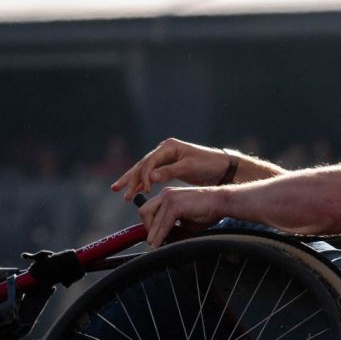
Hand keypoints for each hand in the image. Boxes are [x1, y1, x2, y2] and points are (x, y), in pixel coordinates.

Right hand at [111, 138, 233, 199]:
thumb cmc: (208, 165)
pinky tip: (136, 190)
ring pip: (144, 170)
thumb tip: (150, 177)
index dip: (143, 176)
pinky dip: (143, 182)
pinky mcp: (169, 166)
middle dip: (130, 178)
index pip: (149, 162)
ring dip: (133, 181)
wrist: (223, 167)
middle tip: (117, 189)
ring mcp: (166, 157)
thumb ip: (169, 172)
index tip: (144, 190)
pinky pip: (151, 174)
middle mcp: (165, 150)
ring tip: (121, 192)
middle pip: (142, 164)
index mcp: (169, 147)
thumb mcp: (189, 168)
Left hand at [138, 186, 224, 247]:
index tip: (153, 237)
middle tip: (153, 240)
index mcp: (167, 195)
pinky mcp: (175, 204)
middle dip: (147, 228)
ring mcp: (169, 197)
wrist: (221, 202)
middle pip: (144, 211)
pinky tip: (159, 243)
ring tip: (154, 246)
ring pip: (152, 219)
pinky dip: (160, 235)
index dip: (149, 225)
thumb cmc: (207, 210)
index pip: (149, 210)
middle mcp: (166, 194)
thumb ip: (173, 226)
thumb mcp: (185, 220)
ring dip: (152, 234)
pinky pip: (163, 223)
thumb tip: (163, 239)